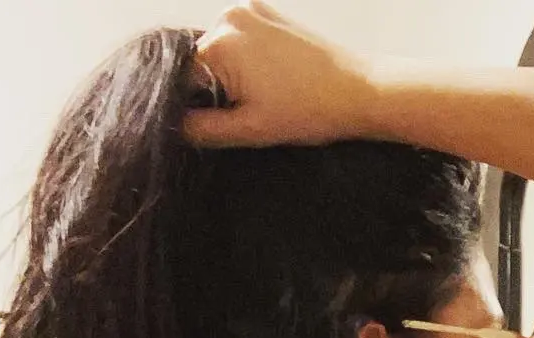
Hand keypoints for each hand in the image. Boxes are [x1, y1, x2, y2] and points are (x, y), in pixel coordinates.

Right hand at [182, 1, 375, 149]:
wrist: (361, 91)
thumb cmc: (311, 112)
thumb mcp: (251, 130)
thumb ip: (203, 129)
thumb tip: (172, 126)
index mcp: (220, 43)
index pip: (180, 77)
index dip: (190, 105)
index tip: (211, 123)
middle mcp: (229, 17)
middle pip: (199, 60)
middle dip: (212, 88)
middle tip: (244, 113)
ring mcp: (249, 9)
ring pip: (219, 50)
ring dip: (229, 75)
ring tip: (263, 97)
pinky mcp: (267, 11)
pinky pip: (240, 38)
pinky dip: (245, 60)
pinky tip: (270, 80)